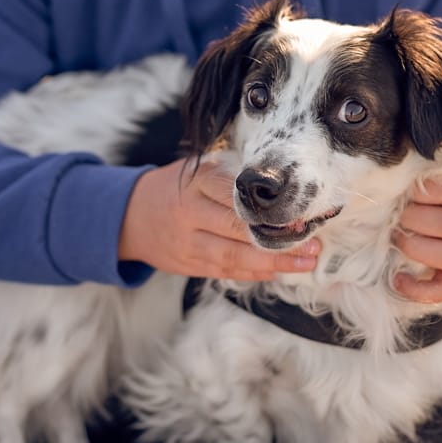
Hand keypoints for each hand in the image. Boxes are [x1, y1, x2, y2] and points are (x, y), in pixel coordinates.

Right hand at [119, 158, 319, 280]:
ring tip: (304, 263)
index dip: (269, 210)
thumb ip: (231, 177)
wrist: (129, 216)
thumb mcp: (198, 170)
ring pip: (234, 257)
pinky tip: (276, 272)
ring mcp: (186, 241)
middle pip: (238, 230)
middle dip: (278, 241)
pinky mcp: (186, 264)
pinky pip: (225, 271)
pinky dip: (253, 272)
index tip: (302, 215)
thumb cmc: (177, 188)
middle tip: (312, 245)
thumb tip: (282, 190)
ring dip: (272, 263)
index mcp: (196, 181)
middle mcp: (189, 211)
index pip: (237, 197)